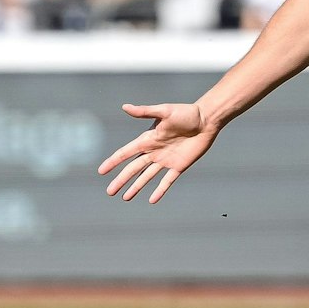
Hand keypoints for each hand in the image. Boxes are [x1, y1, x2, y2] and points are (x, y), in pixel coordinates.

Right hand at [97, 102, 218, 203]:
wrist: (207, 120)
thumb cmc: (186, 113)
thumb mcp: (164, 111)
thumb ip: (145, 111)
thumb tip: (125, 107)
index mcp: (147, 139)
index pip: (126, 153)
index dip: (113, 162)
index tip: (101, 171)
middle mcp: (154, 151)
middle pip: (133, 169)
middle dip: (121, 180)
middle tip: (110, 192)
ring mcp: (166, 160)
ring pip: (147, 177)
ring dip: (136, 187)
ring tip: (125, 198)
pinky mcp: (179, 165)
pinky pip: (167, 181)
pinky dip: (160, 190)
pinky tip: (152, 200)